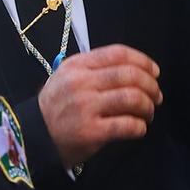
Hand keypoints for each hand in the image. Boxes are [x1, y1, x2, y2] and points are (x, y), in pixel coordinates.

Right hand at [37, 44, 161, 169]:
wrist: (34, 136)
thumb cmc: (56, 105)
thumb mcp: (67, 76)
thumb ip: (94, 67)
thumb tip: (136, 69)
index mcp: (78, 65)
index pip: (118, 54)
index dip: (143, 61)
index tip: (154, 72)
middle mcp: (81, 83)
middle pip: (129, 75)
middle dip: (151, 85)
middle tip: (156, 96)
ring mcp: (85, 107)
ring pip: (132, 98)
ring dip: (148, 106)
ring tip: (148, 113)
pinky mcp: (91, 132)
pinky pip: (127, 125)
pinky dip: (140, 126)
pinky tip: (140, 128)